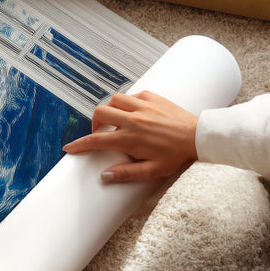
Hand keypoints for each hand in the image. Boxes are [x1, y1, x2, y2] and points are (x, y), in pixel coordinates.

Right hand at [63, 90, 198, 182]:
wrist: (199, 137)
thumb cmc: (177, 156)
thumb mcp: (152, 171)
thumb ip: (127, 173)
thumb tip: (105, 176)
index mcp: (130, 138)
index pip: (96, 141)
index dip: (79, 145)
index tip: (70, 148)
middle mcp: (133, 119)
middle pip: (100, 113)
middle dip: (94, 123)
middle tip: (100, 133)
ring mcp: (143, 106)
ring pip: (114, 100)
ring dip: (110, 110)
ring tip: (116, 121)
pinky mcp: (153, 97)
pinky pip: (132, 95)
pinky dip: (127, 102)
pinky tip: (133, 112)